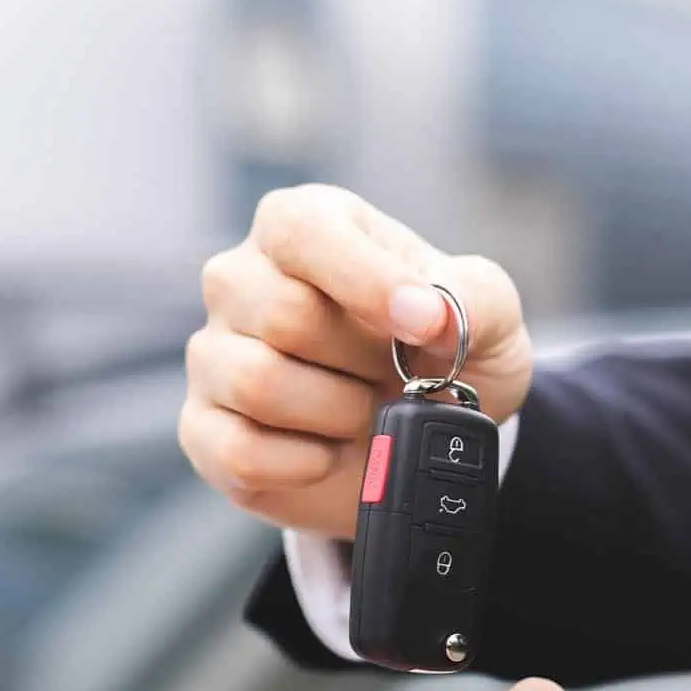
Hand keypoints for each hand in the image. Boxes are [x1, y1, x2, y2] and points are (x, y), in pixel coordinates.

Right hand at [182, 184, 533, 539]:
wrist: (422, 435)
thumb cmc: (440, 352)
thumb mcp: (487, 312)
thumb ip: (471, 298)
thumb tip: (428, 314)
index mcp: (302, 227)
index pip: (301, 230)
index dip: (364, 279)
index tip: (423, 326)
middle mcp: (241, 280)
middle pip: (284, 316)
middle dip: (363, 361)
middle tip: (395, 373)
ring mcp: (213, 354)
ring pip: (257, 382)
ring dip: (338, 412)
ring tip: (363, 411)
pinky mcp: (203, 427)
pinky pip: (239, 450)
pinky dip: (305, 463)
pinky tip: (329, 452)